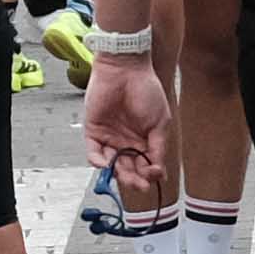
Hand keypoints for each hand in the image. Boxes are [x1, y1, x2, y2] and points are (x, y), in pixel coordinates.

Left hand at [85, 53, 170, 200]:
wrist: (125, 69)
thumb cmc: (146, 90)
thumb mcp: (160, 122)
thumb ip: (158, 147)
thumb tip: (160, 172)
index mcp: (143, 140)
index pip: (145, 165)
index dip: (149, 174)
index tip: (155, 176)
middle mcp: (126, 142)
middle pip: (128, 169)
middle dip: (135, 179)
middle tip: (140, 185)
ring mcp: (109, 137)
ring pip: (112, 165)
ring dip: (119, 174)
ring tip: (127, 178)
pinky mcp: (93, 131)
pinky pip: (93, 152)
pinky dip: (98, 162)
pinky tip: (106, 165)